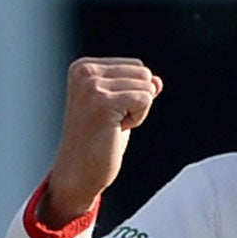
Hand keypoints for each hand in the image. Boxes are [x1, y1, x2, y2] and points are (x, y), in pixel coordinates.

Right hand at [41, 57, 163, 225]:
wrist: (79, 171)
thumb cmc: (98, 141)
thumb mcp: (120, 108)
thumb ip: (137, 89)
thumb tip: (157, 81)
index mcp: (84, 67)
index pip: (137, 66)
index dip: (133, 93)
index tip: (109, 113)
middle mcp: (85, 71)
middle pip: (144, 73)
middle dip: (138, 101)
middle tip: (112, 121)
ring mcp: (91, 86)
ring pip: (147, 87)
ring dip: (138, 111)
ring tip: (112, 126)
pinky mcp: (103, 102)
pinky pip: (145, 100)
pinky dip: (138, 119)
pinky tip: (116, 129)